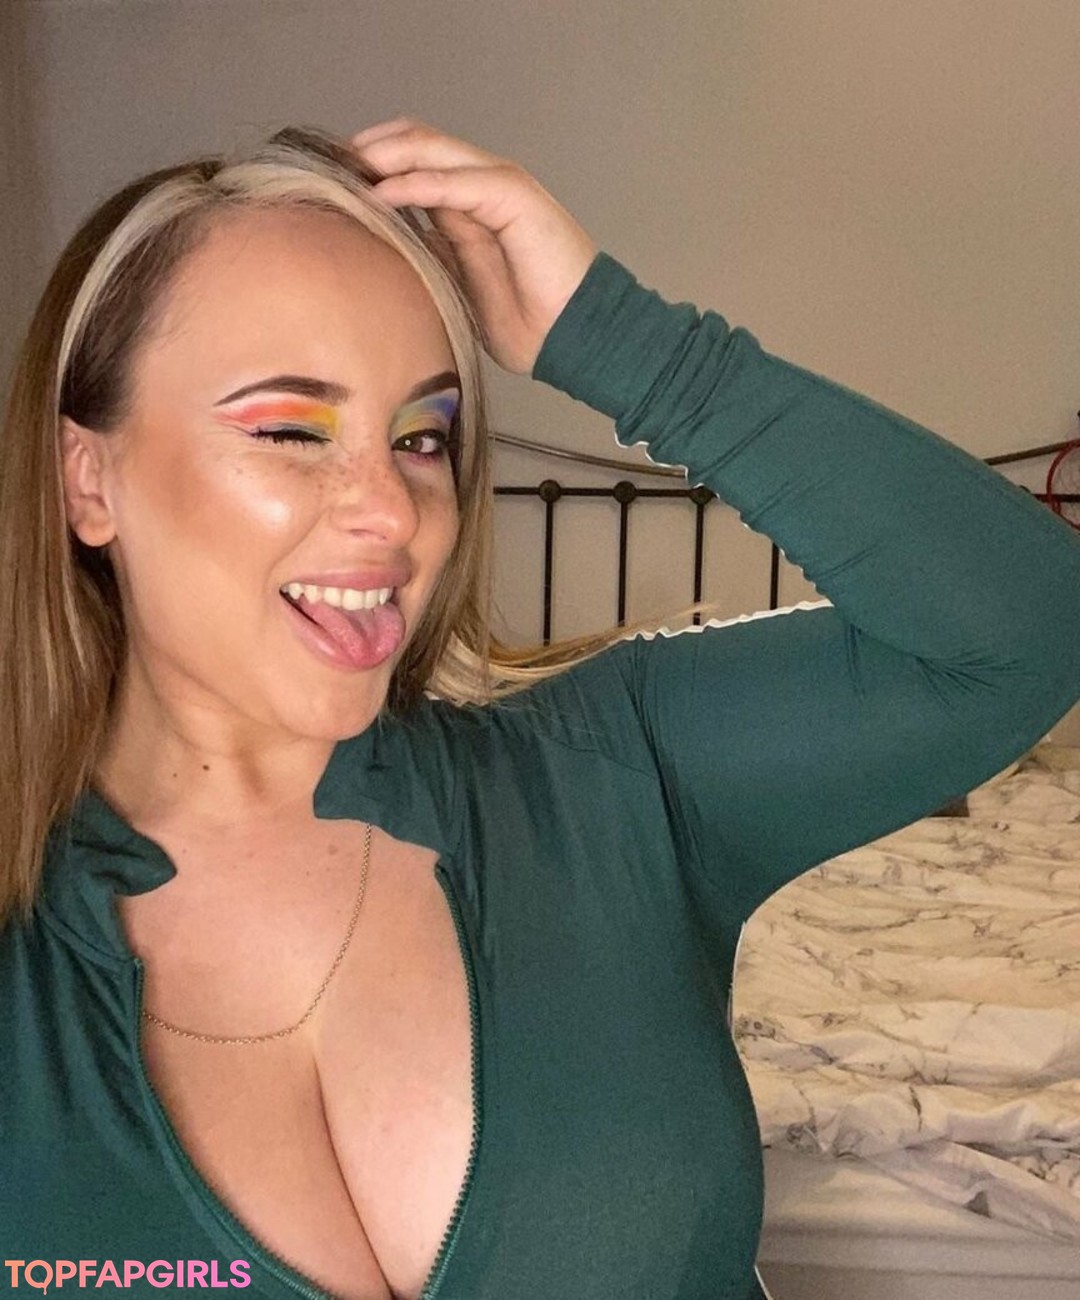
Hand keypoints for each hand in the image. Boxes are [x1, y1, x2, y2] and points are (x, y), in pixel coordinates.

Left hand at [351, 119, 598, 373]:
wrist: (579, 336)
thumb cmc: (529, 324)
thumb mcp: (461, 288)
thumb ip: (433, 259)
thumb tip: (387, 249)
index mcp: (471, 204)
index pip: (414, 163)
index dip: (372, 165)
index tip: (330, 182)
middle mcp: (483, 185)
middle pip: (417, 143)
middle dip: (369, 150)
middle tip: (326, 165)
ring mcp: (499, 185)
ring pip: (432, 150)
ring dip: (384, 156)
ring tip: (344, 168)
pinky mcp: (512, 196)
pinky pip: (454, 182)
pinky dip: (414, 184)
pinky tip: (380, 194)